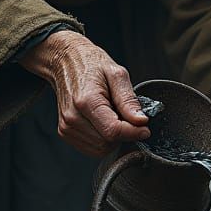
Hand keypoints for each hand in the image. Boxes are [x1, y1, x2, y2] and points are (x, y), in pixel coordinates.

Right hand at [18, 30, 150, 157]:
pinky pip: (92, 148)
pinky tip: (102, 121)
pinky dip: (102, 139)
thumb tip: (141, 121)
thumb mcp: (117, 74)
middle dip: (123, 133)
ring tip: (111, 115)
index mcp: (86, 101)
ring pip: (100, 149)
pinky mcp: (65, 132)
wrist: (65, 62)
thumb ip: (128, 100)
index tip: (145, 128)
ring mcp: (67, 126)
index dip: (133, 133)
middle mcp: (73, 117)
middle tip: (125, 114)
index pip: (113, 131)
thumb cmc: (91, 64)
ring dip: (112, 138)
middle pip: (107, 143)